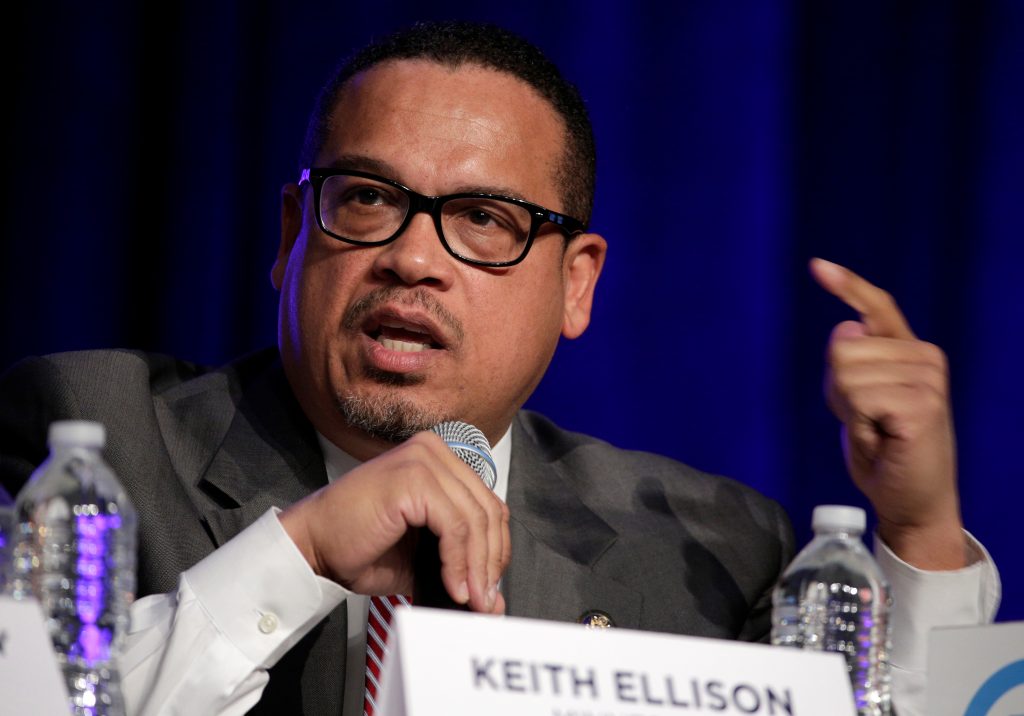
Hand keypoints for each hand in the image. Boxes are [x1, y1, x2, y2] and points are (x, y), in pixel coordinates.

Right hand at [279, 431, 509, 612]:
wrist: (314, 547)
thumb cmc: (360, 547)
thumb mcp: (424, 556)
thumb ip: (460, 564)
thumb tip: (495, 598)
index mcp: (439, 460)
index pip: (488, 504)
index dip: (496, 549)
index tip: (490, 588)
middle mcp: (433, 451)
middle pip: (487, 510)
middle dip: (491, 562)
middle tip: (486, 601)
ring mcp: (422, 459)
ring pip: (475, 519)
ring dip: (477, 567)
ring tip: (470, 599)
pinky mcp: (412, 477)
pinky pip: (455, 525)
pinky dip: (458, 561)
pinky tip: (452, 585)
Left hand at [810, 258, 967, 568]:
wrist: (911, 500)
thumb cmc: (884, 451)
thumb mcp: (861, 399)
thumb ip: (855, 364)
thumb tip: (847, 329)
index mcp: (910, 351)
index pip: (878, 306)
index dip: (847, 286)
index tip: (817, 266)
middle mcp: (925, 357)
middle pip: (841, 346)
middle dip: (838, 390)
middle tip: (866, 420)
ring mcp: (928, 380)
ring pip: (846, 373)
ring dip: (849, 411)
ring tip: (876, 432)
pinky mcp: (923, 406)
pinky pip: (859, 400)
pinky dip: (859, 426)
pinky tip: (882, 440)